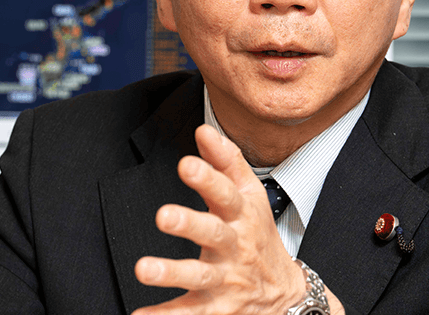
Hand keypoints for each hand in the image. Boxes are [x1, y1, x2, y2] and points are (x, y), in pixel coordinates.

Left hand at [131, 124, 306, 314]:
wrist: (285, 295)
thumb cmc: (258, 236)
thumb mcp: (250, 197)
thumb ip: (226, 162)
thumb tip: (202, 131)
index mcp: (241, 215)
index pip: (226, 192)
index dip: (208, 177)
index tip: (187, 164)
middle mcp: (234, 246)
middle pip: (213, 233)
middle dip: (189, 223)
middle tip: (163, 215)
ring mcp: (225, 279)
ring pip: (198, 276)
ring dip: (171, 272)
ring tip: (143, 268)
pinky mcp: (215, 308)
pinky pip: (189, 313)